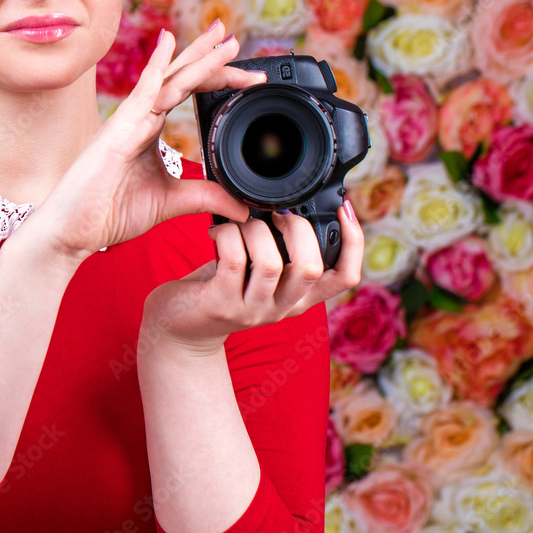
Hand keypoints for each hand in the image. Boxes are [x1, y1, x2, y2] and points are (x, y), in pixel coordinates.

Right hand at [26, 23, 266, 261]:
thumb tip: (241, 206)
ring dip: (199, 59)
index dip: (218, 82)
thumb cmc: (109, 212)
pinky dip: (157, 66)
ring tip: (225, 38)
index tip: (250, 79)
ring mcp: (128, 121)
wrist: (73, 229)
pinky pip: (142, 92)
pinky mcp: (118, 130)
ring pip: (170, 81)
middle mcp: (140, 117)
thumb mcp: (170, 202)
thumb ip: (205, 197)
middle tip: (235, 39)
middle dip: (211, 58)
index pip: (189, 94)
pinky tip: (170, 42)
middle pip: (182, 78)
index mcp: (150, 129)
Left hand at [139, 201, 364, 354]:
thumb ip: (279, 249)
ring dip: (255, 230)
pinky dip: (227, 235)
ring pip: (270, 262)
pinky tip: (216, 232)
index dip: (355, 242)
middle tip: (276, 214)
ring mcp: (251, 310)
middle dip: (297, 228)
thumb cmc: (219, 287)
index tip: (346, 208)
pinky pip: (233, 259)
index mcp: (298, 298)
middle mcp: (281, 308)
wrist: (178, 327)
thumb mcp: (257, 272)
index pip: (346, 277)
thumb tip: (290, 204)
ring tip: (239, 224)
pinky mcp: (220, 305)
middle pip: (311, 268)